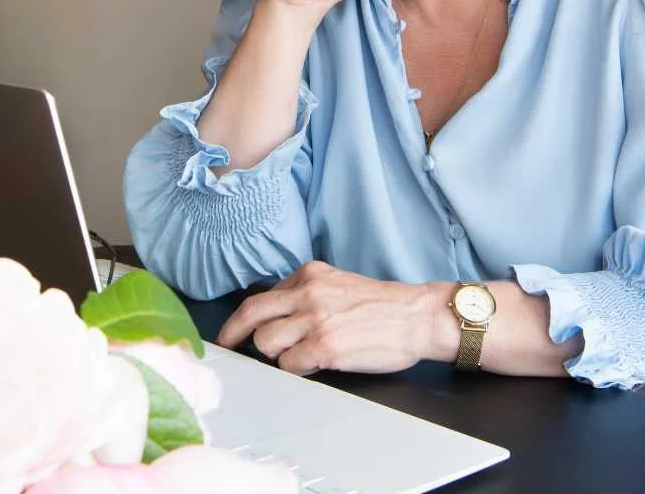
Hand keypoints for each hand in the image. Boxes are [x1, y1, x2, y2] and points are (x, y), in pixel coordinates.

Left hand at [216, 261, 453, 375]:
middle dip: (234, 334)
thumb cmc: (382, 307)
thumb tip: (276, 314)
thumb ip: (306, 293)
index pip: (262, 297)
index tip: (232, 331)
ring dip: (277, 355)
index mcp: (309, 274)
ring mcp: (314, 320)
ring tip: (300, 355)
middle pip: (252, 314)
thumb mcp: (338, 284)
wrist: (417, 317)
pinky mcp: (324, 347)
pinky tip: (317, 364)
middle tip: (228, 347)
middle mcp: (307, 293)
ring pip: (267, 342)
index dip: (243, 318)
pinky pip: (290, 365)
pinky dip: (298, 369)